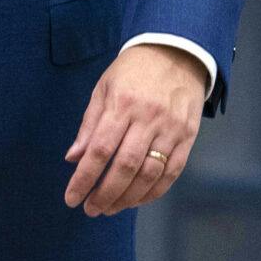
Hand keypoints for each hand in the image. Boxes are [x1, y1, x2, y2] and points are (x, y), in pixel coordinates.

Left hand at [63, 42, 205, 215]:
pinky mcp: (188, 136)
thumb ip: (89, 124)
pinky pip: (172, 172)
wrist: (177, 51)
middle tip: (91, 209)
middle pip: (125, 166)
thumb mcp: (104, 88)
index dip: (84, 178)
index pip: (100, 149)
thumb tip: (73, 158)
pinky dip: (154, 191)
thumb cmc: (134, 71)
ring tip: (110, 208)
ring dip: (128, 198)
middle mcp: (148, 117)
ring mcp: (171, 128)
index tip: (72, 198)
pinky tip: (137, 200)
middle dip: (105, 194)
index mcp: (122, 103)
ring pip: (149, 174)